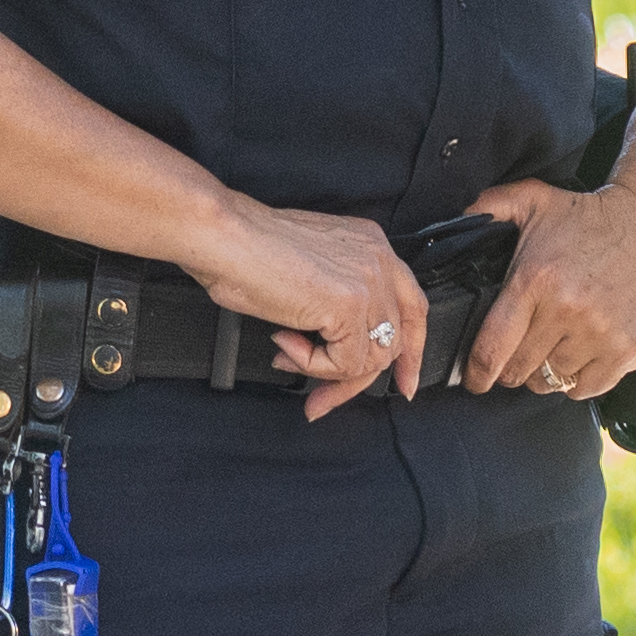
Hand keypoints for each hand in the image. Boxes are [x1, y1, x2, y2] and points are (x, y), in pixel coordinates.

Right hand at [187, 201, 436, 422]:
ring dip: (325, 371)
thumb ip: (337, 303)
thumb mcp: (311, 273)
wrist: (224, 237)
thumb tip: (339, 350)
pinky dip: (310, 365)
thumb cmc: (248, 250)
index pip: (412, 307)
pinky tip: (283, 343)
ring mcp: (368, 282)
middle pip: (392, 341)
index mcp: (372, 245)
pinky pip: (344, 364)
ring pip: (369, 358)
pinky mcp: (349, 305)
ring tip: (288, 354)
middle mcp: (379, 259)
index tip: (403, 382)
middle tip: (321, 399)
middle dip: (355, 378)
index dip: (411, 351)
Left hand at [454, 174, 635, 401]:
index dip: (476, 373)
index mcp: (535, 280)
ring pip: (551, 381)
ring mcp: (599, 334)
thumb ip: (487, 207)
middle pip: (519, 370)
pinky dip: (577, 381)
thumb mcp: (534, 199)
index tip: (474, 379)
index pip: (491, 350)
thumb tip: (450, 222)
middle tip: (516, 355)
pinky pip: (586, 389)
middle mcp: (566, 311)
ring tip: (550, 350)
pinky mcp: (628, 350)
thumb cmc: (591, 215)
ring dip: (544, 372)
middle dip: (510, 369)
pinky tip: (578, 357)